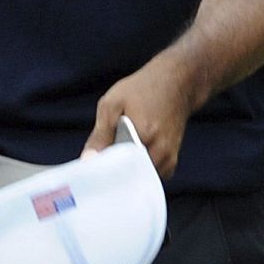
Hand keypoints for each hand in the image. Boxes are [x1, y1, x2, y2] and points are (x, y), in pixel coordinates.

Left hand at [82, 56, 195, 178]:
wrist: (175, 85)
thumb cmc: (142, 90)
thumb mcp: (113, 104)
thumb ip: (100, 135)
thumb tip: (88, 161)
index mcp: (144, 137)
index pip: (117, 169)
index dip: (101, 169)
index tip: (92, 165)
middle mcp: (160, 154)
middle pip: (128, 177)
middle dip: (113, 170)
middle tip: (104, 155)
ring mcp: (168, 161)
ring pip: (138, 178)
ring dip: (126, 169)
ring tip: (120, 148)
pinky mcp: (171, 164)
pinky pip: (148, 176)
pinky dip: (137, 169)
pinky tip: (132, 152)